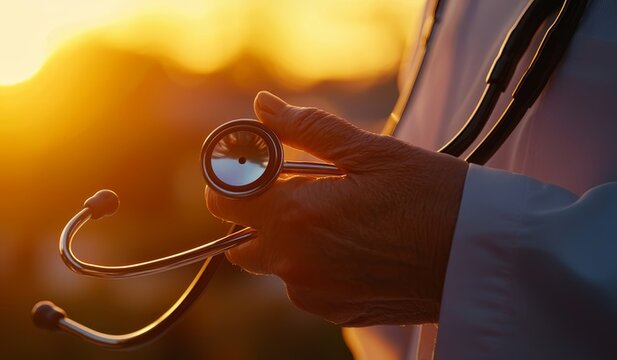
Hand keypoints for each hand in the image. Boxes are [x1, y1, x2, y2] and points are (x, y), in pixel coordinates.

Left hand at [205, 91, 467, 325]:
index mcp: (295, 217)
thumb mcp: (371, 152)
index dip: (236, 177)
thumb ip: (306, 130)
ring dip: (287, 239)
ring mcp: (313, 292)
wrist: (485, 259)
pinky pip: (302, 284)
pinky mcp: (334, 311)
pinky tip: (355, 244)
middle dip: (258, 212)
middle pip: (239, 238)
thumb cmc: (436, 197)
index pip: (224, 199)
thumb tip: (263, 106)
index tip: (263, 163)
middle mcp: (294, 262)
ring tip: (339, 215)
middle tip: (302, 187)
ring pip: (272, 263)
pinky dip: (313, 264)